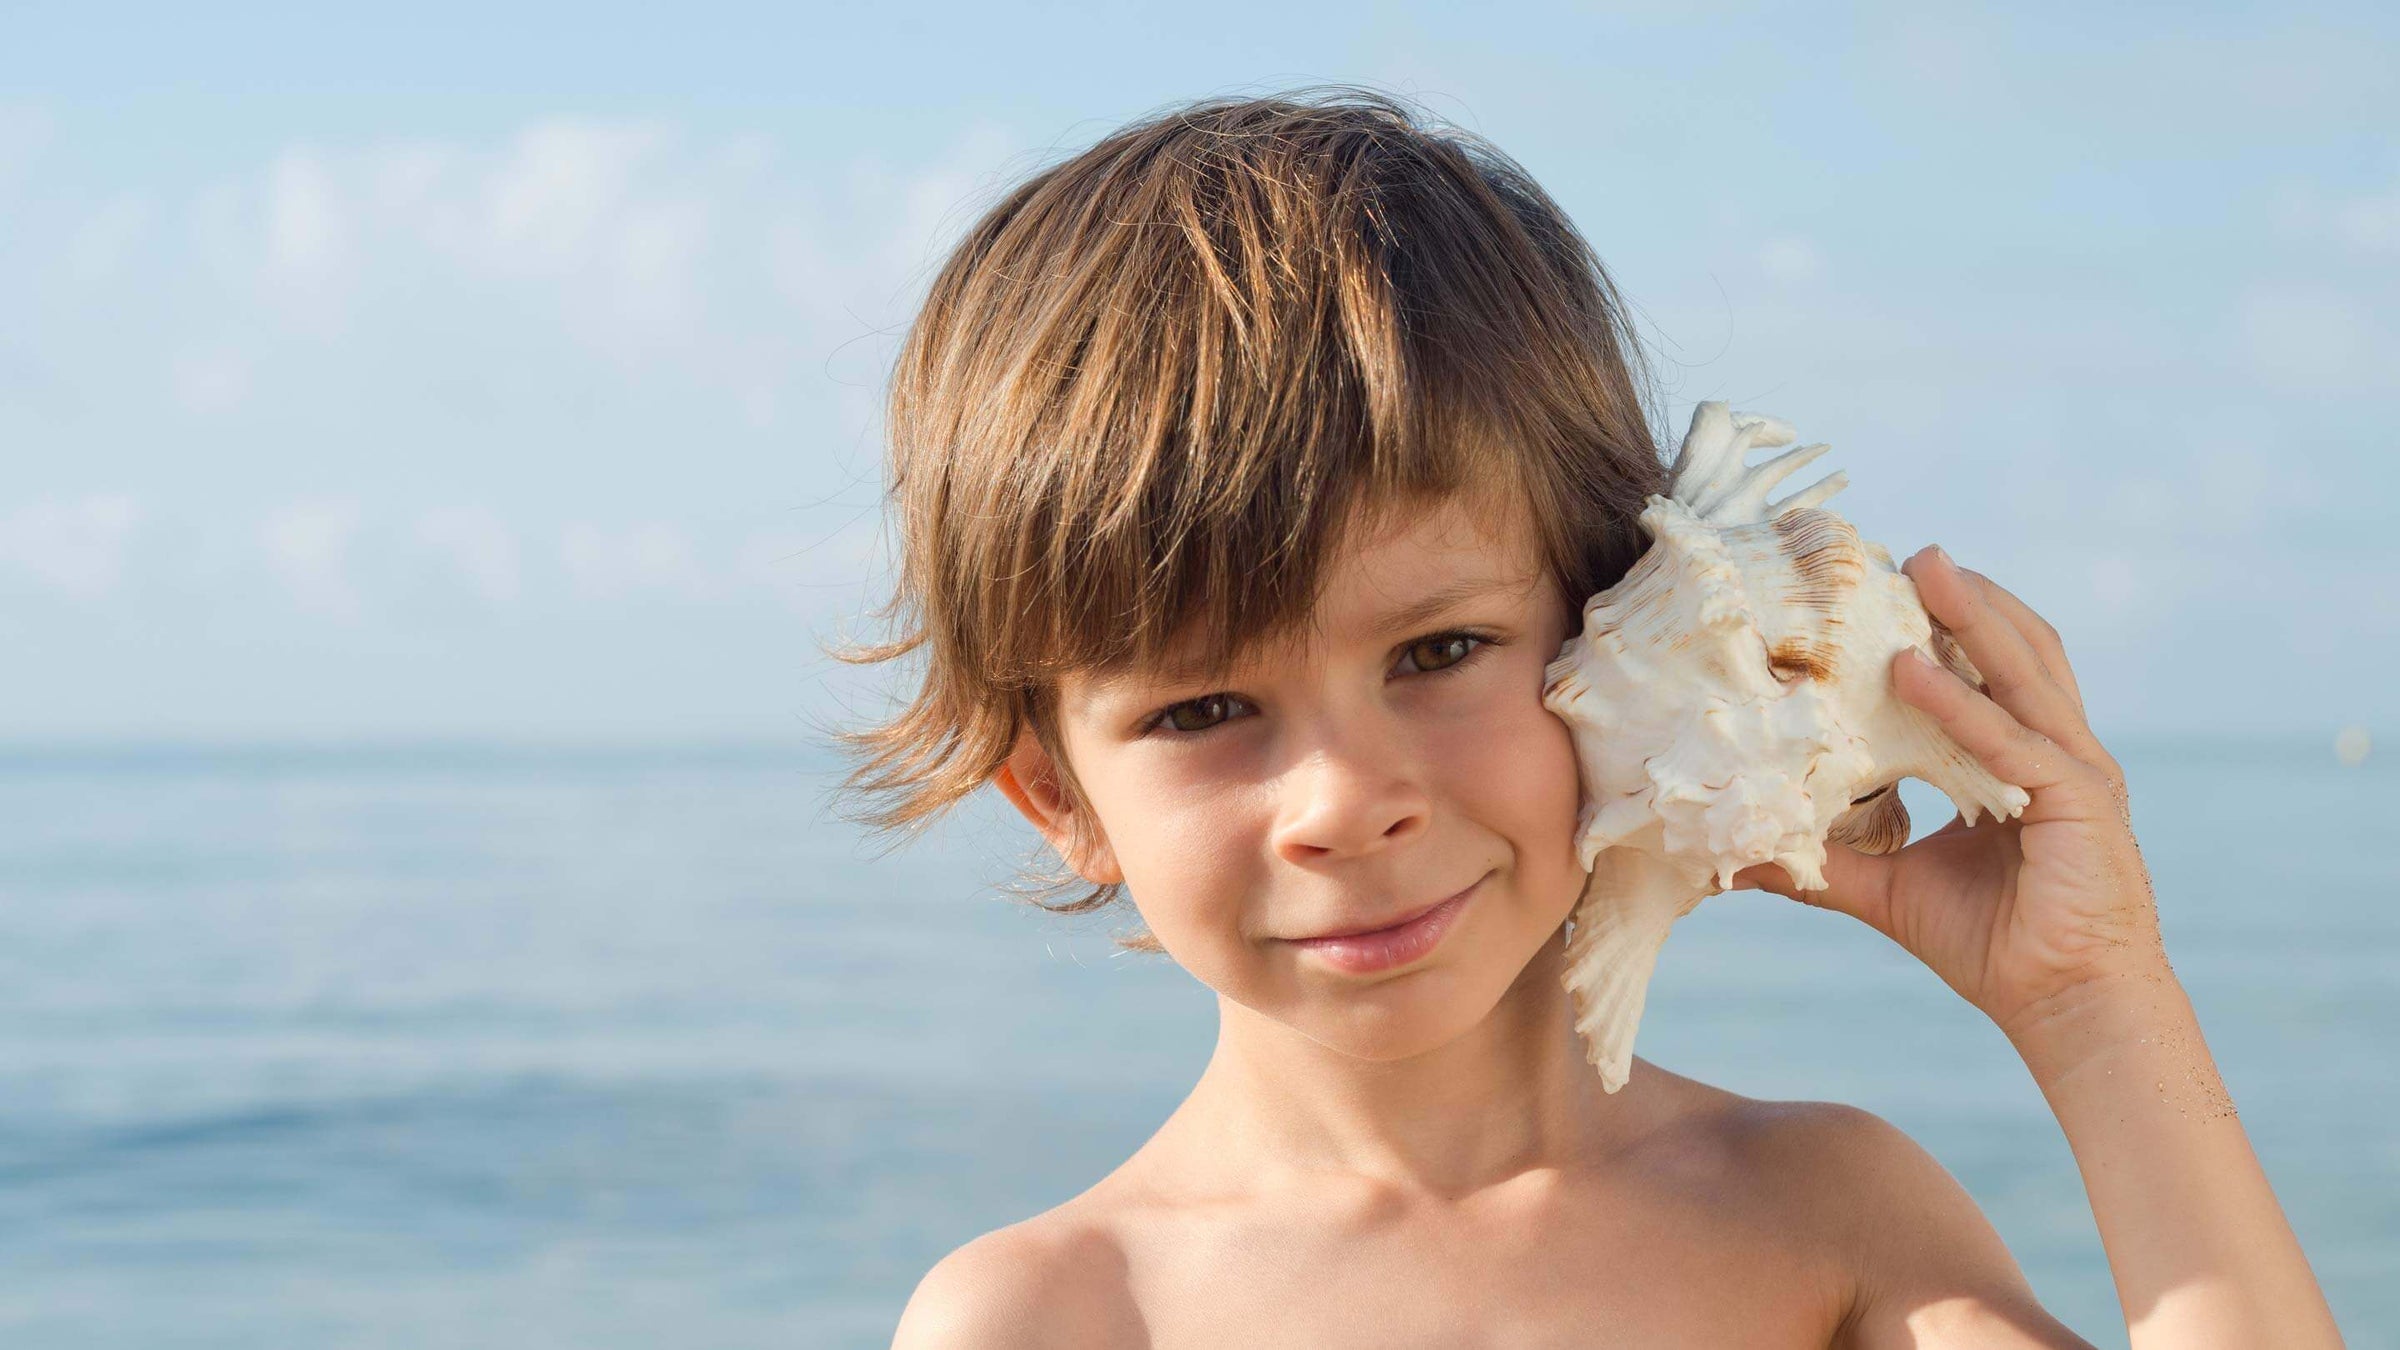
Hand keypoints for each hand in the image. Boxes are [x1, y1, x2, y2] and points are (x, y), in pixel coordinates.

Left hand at [1732, 546, 2169, 1038]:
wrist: (2069, 1008)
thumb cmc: (1996, 946)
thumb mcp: (1890, 891)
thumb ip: (1827, 863)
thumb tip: (1747, 854)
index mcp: (2024, 759)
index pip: (1989, 672)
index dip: (1946, 626)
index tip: (1885, 588)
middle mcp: (2056, 751)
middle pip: (2016, 649)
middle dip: (1965, 597)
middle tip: (1907, 553)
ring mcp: (2076, 770)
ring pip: (2023, 672)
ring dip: (1972, 616)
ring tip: (1925, 571)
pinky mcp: (2079, 800)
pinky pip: (2011, 739)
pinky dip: (1961, 701)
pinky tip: (1911, 670)